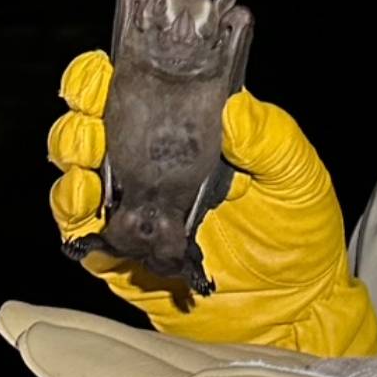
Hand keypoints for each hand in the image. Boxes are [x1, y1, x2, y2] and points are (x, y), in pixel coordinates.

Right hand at [47, 51, 376, 354]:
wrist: (296, 306)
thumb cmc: (302, 230)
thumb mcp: (298, 174)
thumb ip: (267, 138)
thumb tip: (232, 105)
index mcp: (196, 132)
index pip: (142, 91)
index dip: (113, 76)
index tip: (105, 69)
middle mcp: (158, 165)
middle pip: (96, 126)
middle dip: (82, 117)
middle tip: (91, 121)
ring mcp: (137, 209)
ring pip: (79, 174)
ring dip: (74, 161)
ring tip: (89, 164)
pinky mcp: (123, 255)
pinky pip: (81, 232)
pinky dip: (75, 215)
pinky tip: (89, 207)